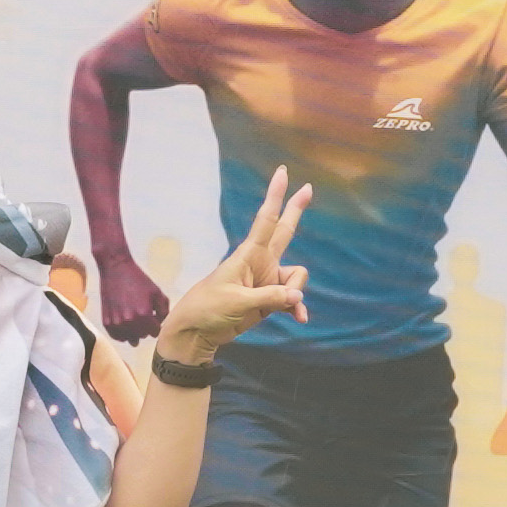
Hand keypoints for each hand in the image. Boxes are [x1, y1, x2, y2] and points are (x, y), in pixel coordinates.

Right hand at [96, 241, 172, 343]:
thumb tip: (161, 323)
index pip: (155, 332)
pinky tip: (125, 326)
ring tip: (134, 322)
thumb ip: (164, 310)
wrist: (115, 269)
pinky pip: (117, 336)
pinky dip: (122, 334)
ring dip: (133, 333)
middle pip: (142, 336)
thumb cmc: (138, 280)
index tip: (154, 319)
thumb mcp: (157, 292)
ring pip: (129, 339)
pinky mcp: (106, 321)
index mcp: (144, 315)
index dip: (156, 325)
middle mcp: (129, 322)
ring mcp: (116, 323)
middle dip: (145, 329)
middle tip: (143, 317)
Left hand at [154, 175, 311, 366]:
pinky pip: (292, 298)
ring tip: (286, 309)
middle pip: (285, 231)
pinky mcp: (269, 300)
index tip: (283, 173)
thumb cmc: (209, 309)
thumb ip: (270, 298)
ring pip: (296, 277)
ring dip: (295, 292)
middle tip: (309, 188)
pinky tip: (299, 319)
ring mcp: (266, 281)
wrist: (198, 333)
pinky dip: (297, 308)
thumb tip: (297, 296)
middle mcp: (261, 263)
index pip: (266, 219)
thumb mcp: (238, 302)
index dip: (275, 196)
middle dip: (296, 210)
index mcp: (249, 255)